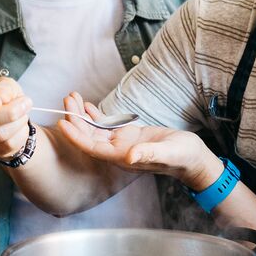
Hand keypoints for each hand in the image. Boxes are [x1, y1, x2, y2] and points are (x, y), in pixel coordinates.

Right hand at [0, 75, 32, 158]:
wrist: (5, 112)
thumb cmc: (0, 93)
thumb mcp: (4, 83)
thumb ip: (2, 88)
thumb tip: (1, 100)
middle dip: (10, 112)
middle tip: (26, 102)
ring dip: (17, 123)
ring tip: (23, 113)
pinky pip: (5, 146)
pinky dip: (18, 135)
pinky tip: (19, 126)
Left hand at [56, 94, 221, 188]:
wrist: (192, 158)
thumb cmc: (182, 156)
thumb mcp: (168, 152)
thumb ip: (149, 154)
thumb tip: (130, 157)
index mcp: (123, 158)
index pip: (92, 148)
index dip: (76, 136)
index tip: (63, 123)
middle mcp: (118, 152)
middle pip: (89, 137)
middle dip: (76, 120)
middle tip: (67, 100)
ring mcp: (122, 144)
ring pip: (95, 130)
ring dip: (82, 116)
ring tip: (72, 98)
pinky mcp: (128, 136)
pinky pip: (106, 126)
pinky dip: (95, 116)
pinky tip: (87, 105)